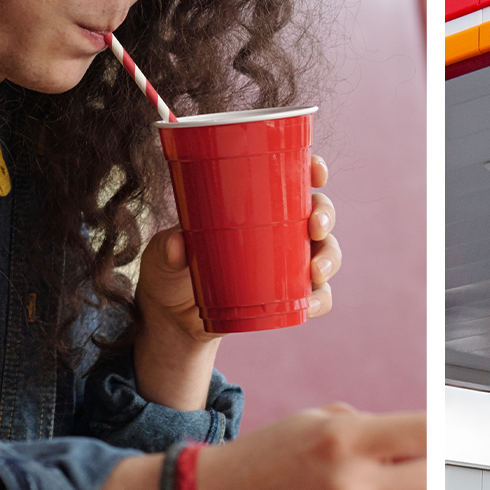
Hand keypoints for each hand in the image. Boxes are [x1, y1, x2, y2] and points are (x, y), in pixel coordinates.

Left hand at [133, 155, 341, 410]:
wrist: (172, 319)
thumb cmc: (169, 272)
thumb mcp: (160, 256)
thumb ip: (167, 248)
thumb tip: (178, 244)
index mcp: (255, 205)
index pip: (292, 179)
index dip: (313, 170)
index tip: (317, 173)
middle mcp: (278, 230)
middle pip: (318, 212)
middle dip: (325, 216)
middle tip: (315, 228)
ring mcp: (287, 263)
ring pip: (325, 252)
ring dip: (329, 258)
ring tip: (315, 271)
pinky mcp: (289, 295)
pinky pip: (318, 295)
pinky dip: (320, 298)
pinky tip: (311, 303)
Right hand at [195, 404, 426, 489]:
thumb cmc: (269, 456)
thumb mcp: (320, 421)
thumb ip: (374, 427)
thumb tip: (422, 437)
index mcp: (344, 440)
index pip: (424, 432)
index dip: (444, 426)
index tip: (446, 424)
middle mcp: (350, 485)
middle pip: (434, 476)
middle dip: (438, 462)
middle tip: (434, 453)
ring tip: (415, 478)